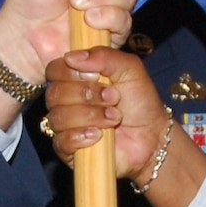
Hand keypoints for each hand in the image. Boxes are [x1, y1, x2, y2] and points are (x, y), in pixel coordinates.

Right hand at [44, 47, 205, 206]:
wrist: (152, 135)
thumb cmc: (140, 101)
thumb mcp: (129, 69)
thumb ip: (104, 56)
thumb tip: (72, 57)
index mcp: (75, 78)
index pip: (54, 70)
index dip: (71, 73)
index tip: (97, 77)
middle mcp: (66, 101)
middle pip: (54, 94)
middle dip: (87, 96)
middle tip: (113, 98)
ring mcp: (65, 126)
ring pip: (58, 117)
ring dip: (90, 116)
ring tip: (114, 118)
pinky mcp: (68, 150)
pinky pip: (61, 142)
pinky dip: (81, 137)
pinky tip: (99, 136)